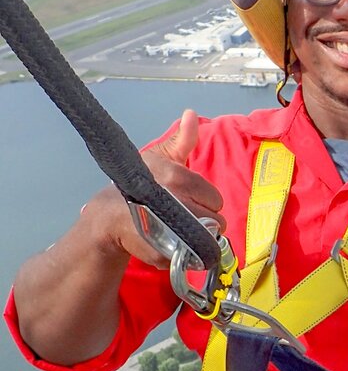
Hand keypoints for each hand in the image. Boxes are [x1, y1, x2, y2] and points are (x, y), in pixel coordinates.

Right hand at [86, 109, 225, 268]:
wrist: (109, 217)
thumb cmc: (138, 185)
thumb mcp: (158, 158)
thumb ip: (181, 140)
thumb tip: (192, 114)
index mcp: (177, 178)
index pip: (215, 198)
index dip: (205, 202)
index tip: (190, 202)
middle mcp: (175, 201)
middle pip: (216, 220)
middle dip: (206, 221)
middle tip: (186, 219)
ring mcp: (171, 229)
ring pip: (209, 239)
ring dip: (201, 239)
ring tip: (182, 232)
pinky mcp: (166, 252)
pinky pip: (194, 256)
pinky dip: (190, 254)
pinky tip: (176, 244)